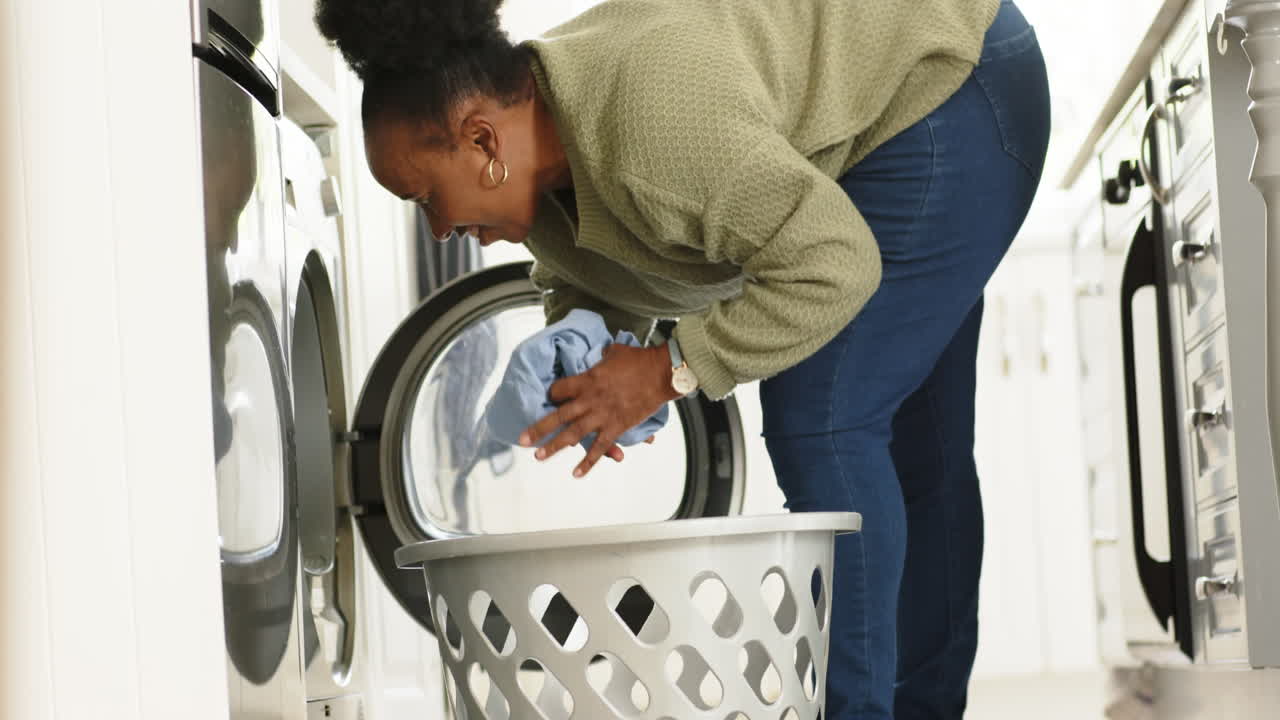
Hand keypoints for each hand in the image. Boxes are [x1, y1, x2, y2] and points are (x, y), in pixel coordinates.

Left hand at [519, 343, 676, 476]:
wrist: (661, 373)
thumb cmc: (640, 360)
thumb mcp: (615, 352)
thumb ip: (604, 357)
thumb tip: (602, 354)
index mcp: (586, 380)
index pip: (559, 390)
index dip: (552, 394)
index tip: (549, 398)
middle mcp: (589, 400)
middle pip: (558, 416)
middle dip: (538, 428)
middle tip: (522, 440)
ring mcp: (601, 415)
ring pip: (572, 434)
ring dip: (554, 447)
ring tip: (538, 457)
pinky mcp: (616, 427)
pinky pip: (598, 448)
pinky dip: (588, 462)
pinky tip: (576, 473)